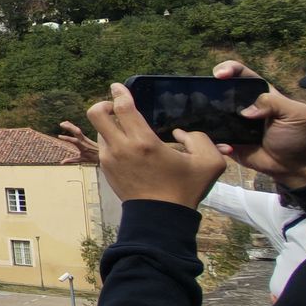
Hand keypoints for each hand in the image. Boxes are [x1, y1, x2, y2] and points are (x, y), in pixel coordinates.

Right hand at [56, 121, 100, 164]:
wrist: (102, 154)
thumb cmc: (92, 158)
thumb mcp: (82, 159)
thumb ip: (72, 160)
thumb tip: (61, 162)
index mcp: (82, 146)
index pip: (74, 141)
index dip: (66, 138)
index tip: (59, 136)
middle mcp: (83, 141)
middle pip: (76, 132)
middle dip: (69, 127)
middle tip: (61, 124)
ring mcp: (84, 138)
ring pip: (77, 130)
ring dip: (70, 125)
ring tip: (63, 123)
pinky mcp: (85, 137)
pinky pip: (78, 130)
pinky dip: (72, 126)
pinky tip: (67, 123)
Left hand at [87, 82, 227, 207]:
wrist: (161, 218)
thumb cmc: (185, 189)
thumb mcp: (209, 162)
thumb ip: (201, 139)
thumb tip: (181, 133)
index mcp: (144, 142)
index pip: (122, 107)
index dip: (119, 93)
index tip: (118, 87)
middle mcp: (121, 148)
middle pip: (96, 114)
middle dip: (103, 104)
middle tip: (116, 107)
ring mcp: (110, 160)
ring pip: (100, 131)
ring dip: (111, 126)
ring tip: (128, 131)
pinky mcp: (106, 170)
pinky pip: (104, 147)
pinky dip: (113, 141)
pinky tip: (130, 148)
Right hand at [212, 59, 305, 187]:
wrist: (297, 167)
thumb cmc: (299, 136)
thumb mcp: (297, 114)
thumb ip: (274, 103)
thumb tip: (246, 111)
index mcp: (259, 94)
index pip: (241, 74)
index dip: (228, 69)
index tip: (220, 75)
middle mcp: (243, 106)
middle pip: (220, 92)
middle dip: (209, 91)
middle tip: (201, 98)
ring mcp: (234, 125)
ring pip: (212, 115)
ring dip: (204, 117)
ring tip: (203, 122)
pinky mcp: (229, 143)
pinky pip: (215, 139)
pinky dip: (215, 142)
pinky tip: (226, 147)